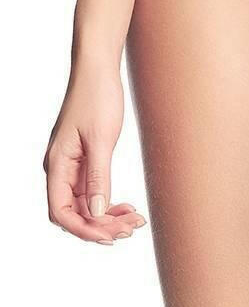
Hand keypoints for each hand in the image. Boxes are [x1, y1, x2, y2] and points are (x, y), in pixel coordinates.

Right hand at [44, 62, 145, 243]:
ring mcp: (71, 167)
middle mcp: (60, 169)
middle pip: (74, 213)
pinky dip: (109, 203)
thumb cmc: (97, 98)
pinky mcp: (84, 162)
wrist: (99, 70)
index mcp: (56, 164)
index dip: (83, 229)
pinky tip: (128, 207)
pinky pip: (93, 192)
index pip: (61, 211)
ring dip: (108, 217)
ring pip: (85, 205)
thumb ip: (98, 178)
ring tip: (135, 221)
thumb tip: (97, 212)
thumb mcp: (101, 140)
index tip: (110, 236)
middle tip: (131, 228)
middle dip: (100, 226)